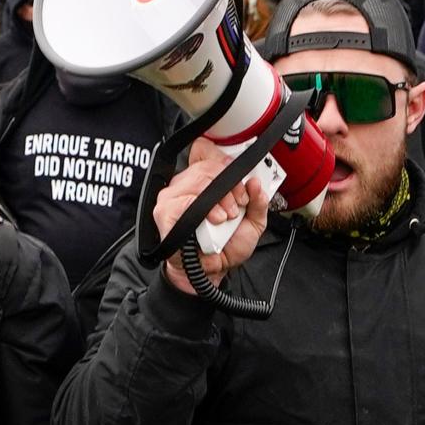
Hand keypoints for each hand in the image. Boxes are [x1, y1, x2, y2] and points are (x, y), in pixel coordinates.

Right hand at [156, 138, 270, 295]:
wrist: (212, 272)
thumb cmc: (226, 246)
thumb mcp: (253, 223)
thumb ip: (258, 202)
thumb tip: (256, 183)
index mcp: (204, 181)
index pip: (205, 151)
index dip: (224, 160)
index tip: (240, 178)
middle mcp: (185, 185)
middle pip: (206, 164)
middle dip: (229, 184)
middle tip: (237, 204)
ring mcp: (172, 197)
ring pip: (196, 179)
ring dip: (218, 198)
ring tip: (225, 217)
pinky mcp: (165, 213)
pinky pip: (183, 201)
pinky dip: (203, 209)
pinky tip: (213, 220)